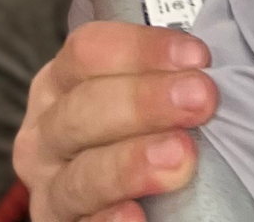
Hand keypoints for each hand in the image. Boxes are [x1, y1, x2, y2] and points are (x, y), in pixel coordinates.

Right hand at [14, 22, 217, 221]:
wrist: (122, 199)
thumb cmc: (134, 136)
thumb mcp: (133, 96)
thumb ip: (159, 75)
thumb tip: (205, 58)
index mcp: (61, 82)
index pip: (88, 52)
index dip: (142, 49)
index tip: (196, 57)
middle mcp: (48, 131)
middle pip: (85, 107)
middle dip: (146, 100)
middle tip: (201, 98)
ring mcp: (50, 185)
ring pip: (83, 172)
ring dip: (132, 162)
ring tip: (181, 157)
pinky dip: (109, 221)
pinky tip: (137, 214)